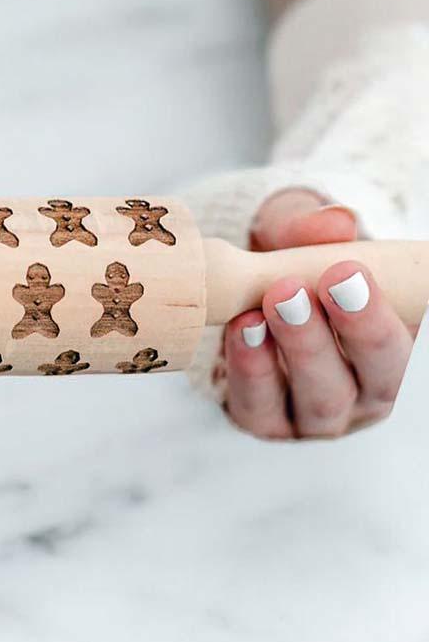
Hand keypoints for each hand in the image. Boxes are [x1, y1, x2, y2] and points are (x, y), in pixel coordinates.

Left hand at [218, 188, 415, 439]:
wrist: (237, 295)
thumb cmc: (289, 268)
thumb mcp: (299, 241)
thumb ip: (312, 229)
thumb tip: (336, 220)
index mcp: (392, 349)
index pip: (404, 346)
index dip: (378, 316)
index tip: (348, 271)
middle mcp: (366, 391)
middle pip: (373, 381)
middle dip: (345, 331)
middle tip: (300, 289)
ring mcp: (317, 414)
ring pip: (321, 399)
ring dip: (296, 348)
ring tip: (268, 304)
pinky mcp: (266, 420)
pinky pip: (262, 406)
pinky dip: (251, 368)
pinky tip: (241, 329)